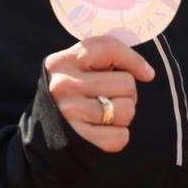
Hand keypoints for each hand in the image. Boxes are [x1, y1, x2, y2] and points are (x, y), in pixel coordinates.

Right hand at [44, 36, 155, 152]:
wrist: (40, 133)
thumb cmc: (69, 95)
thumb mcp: (76, 69)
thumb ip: (103, 60)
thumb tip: (147, 73)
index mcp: (64, 61)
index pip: (108, 48)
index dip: (134, 59)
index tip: (146, 73)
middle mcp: (64, 84)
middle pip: (126, 83)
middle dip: (127, 93)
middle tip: (111, 98)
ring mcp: (69, 112)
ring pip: (126, 110)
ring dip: (123, 115)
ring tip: (107, 114)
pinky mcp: (78, 138)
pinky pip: (120, 137)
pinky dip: (118, 136)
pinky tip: (103, 131)